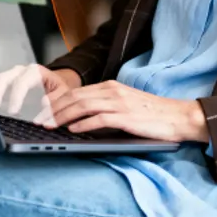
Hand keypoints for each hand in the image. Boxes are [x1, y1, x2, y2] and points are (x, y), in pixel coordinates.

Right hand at [0, 64, 80, 117]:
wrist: (57, 82)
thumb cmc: (59, 88)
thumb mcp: (64, 94)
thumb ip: (56, 101)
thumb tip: (43, 106)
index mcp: (35, 72)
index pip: (22, 81)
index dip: (16, 96)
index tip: (13, 111)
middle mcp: (21, 71)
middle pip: (4, 78)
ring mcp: (11, 75)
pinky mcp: (5, 82)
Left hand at [45, 80, 208, 142]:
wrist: (178, 116)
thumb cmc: (152, 114)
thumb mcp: (125, 104)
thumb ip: (105, 107)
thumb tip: (80, 118)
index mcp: (111, 86)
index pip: (77, 92)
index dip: (56, 101)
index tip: (41, 110)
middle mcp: (112, 91)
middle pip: (75, 97)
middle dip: (53, 109)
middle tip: (38, 120)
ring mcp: (120, 103)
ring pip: (83, 106)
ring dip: (63, 116)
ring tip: (49, 125)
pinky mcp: (127, 117)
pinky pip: (99, 119)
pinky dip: (83, 124)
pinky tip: (72, 130)